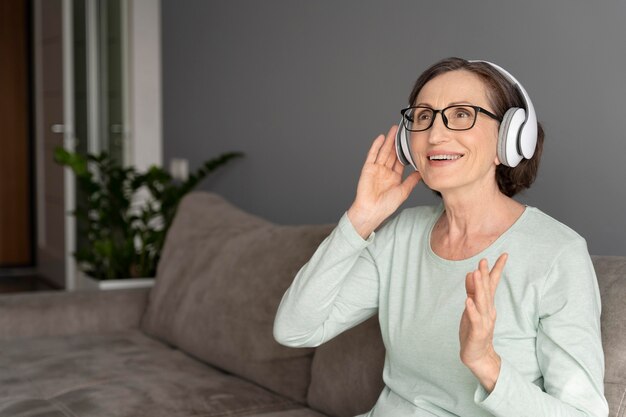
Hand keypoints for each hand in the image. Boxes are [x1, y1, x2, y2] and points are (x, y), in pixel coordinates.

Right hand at [347, 125, 420, 237]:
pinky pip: (372, 155)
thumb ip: (411, 181)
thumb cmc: (386, 206)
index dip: (405, 152)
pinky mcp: (368, 168)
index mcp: (393, 177)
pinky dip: (376, 146)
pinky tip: (381, 138)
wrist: (371, 211)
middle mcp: (385, 172)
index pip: (400, 161)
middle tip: (402, 131)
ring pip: (383, 152)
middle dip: (397, 143)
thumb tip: (421, 173)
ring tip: (394, 130)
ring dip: (388, 141)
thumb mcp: (403, 192)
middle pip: (392, 154)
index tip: (411, 143)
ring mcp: (376, 169)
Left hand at [459, 253, 507, 391]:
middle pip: (487, 290)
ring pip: (481, 302)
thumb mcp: (471, 308)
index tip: (503, 255)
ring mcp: (483, 321)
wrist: (478, 356)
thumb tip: (472, 273)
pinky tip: (468, 300)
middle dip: (486, 274)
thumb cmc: (474, 330)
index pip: (493, 284)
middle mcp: (487, 311)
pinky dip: (471, 310)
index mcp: (487, 305)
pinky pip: (473, 319)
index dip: (496, 269)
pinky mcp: (476, 332)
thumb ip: (472, 291)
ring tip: (476, 273)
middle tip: (484, 259)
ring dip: (479, 288)